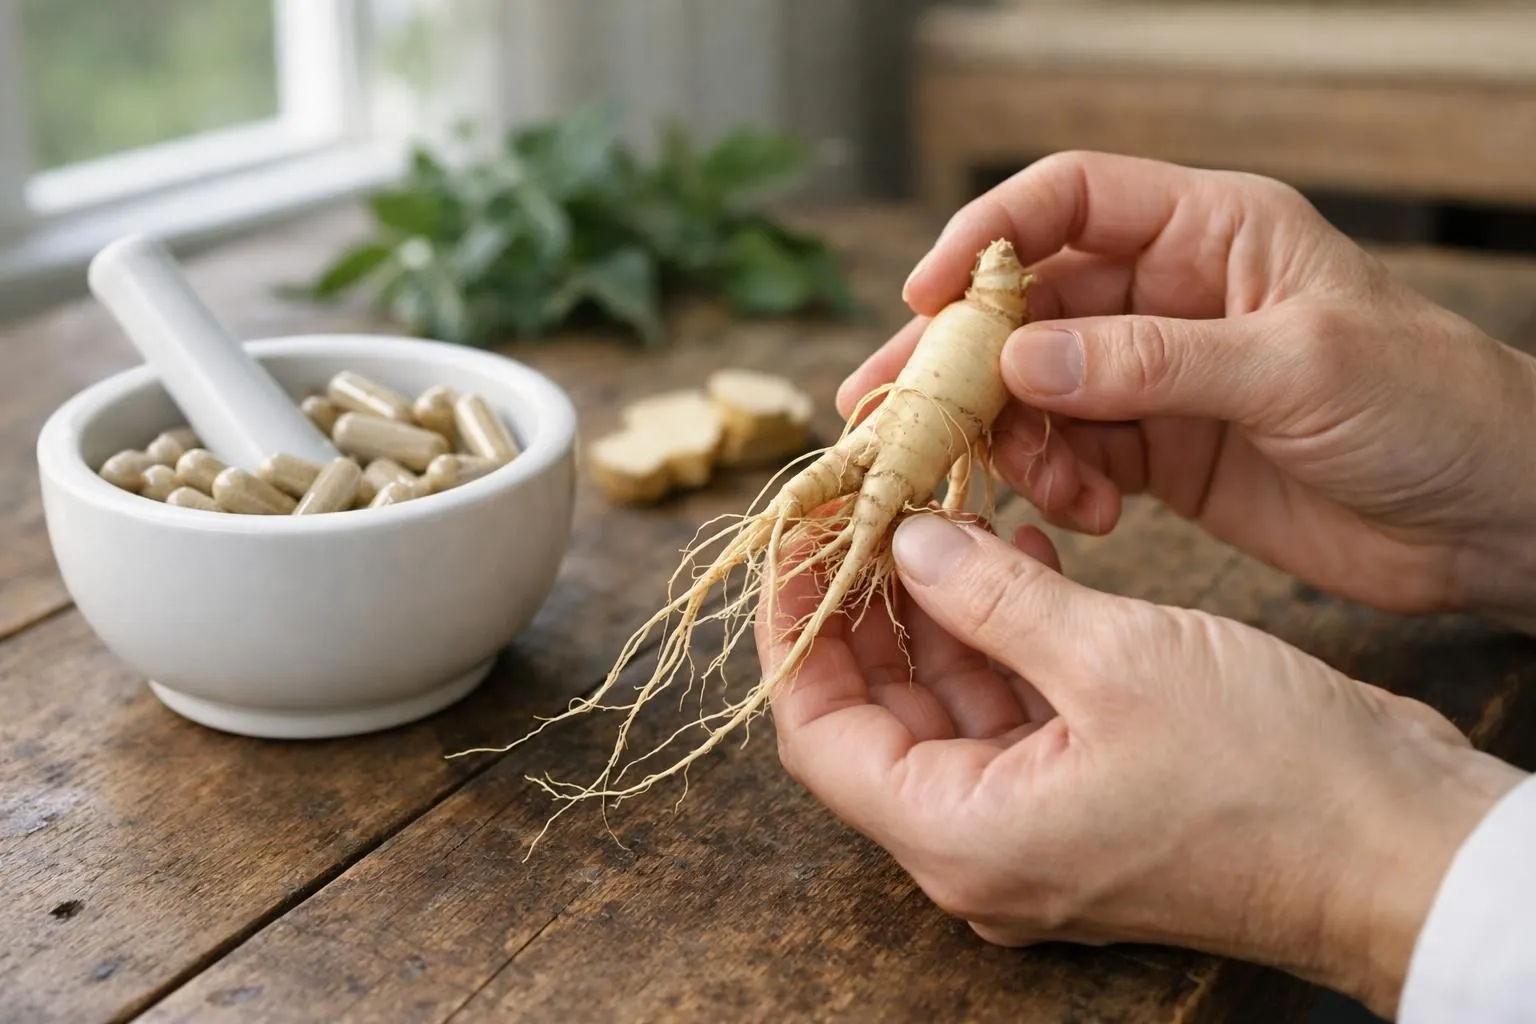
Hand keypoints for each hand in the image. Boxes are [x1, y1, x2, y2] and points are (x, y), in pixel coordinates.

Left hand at [761, 514, 1525, 1017]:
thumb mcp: (1112, 659)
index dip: (796, 631)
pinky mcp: (1091, 791)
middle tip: (856, 509)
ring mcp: (1038, 820)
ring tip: (934, 510)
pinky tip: (1018, 553)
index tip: (795, 541)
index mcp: (961, 833)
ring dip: (938, 610)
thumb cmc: (1268, 775)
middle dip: (863, 608)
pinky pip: (1015, 708)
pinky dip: (1005, 634)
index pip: (818, 732)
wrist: (1404, 844)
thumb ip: (990, 598)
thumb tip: (906, 542)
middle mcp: (984, 841)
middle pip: (876, 716)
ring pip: (947, 705)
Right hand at [841, 152, 1535, 625]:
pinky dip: (1060, 484)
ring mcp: (1161, 375)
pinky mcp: (1163, 452)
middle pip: (1031, 305)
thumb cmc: (1430, 408)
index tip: (925, 294)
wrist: (1492, 520)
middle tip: (891, 408)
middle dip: (963, 358)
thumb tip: (1022, 361)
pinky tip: (1091, 516)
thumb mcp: (1298, 367)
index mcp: (1213, 232)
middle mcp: (1173, 294)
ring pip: (1039, 390)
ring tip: (1033, 485)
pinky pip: (1074, 455)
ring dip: (1013, 437)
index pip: (1071, 201)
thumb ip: (1154, 361)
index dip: (988, 235)